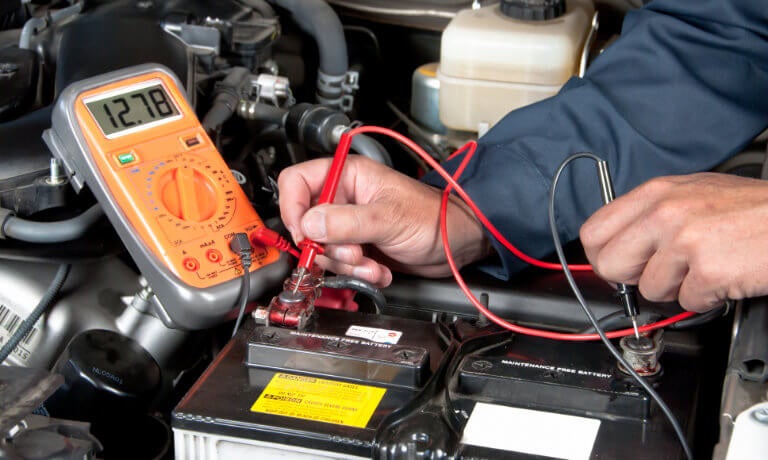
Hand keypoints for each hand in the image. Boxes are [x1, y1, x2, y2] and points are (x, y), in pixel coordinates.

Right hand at [277, 155, 490, 286]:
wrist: (456, 245)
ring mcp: (350, 225)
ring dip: (346, 265)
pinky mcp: (358, 247)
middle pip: (307, 223)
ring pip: (323, 250)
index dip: (292, 207)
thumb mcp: (388, 218)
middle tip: (352, 254)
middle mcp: (344, 199)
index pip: (296, 182)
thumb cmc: (434, 217)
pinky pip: (341, 265)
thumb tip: (308, 226)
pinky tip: (379, 271)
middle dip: (328, 247)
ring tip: (372, 265)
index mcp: (348, 176)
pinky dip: (358, 274)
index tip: (303, 233)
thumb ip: (346, 222)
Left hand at [580, 173, 767, 311]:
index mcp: (656, 193)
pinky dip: (705, 298)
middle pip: (609, 265)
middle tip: (660, 272)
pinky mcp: (708, 270)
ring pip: (648, 290)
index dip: (602, 256)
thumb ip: (651, 215)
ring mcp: (685, 241)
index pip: (593, 231)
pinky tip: (723, 276)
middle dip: (631, 278)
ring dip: (676, 288)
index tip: (618, 264)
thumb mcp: (692, 193)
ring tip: (704, 266)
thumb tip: (617, 243)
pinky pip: (686, 302)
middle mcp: (665, 213)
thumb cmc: (751, 210)